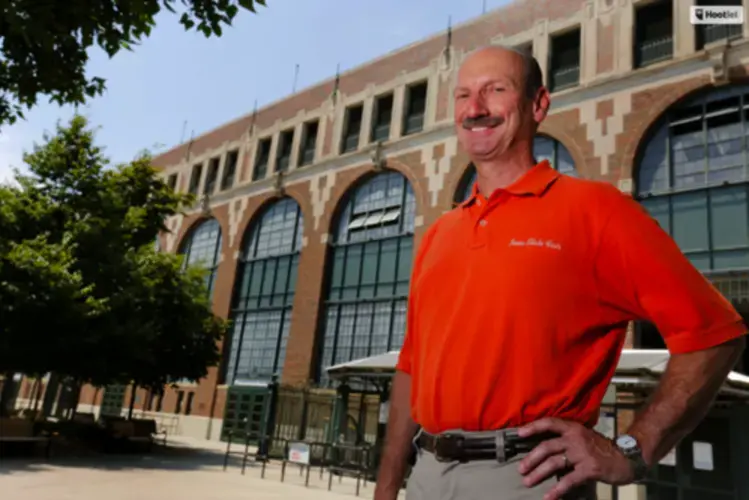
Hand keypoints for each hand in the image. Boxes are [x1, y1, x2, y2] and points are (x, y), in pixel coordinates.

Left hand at [516, 418, 634, 499]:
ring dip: (538, 473)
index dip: (533, 427)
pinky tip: (548, 497)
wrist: (626, 459)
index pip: (549, 423)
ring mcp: (582, 453)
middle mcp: (576, 438)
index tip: (519, 434)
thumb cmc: (601, 449)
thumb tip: (543, 449)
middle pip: (546, 446)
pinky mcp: (589, 469)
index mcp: (573, 428)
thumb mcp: (583, 437)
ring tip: (528, 482)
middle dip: (531, 458)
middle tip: (520, 469)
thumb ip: (566, 440)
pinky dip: (557, 490)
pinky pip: (568, 480)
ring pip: (554, 463)